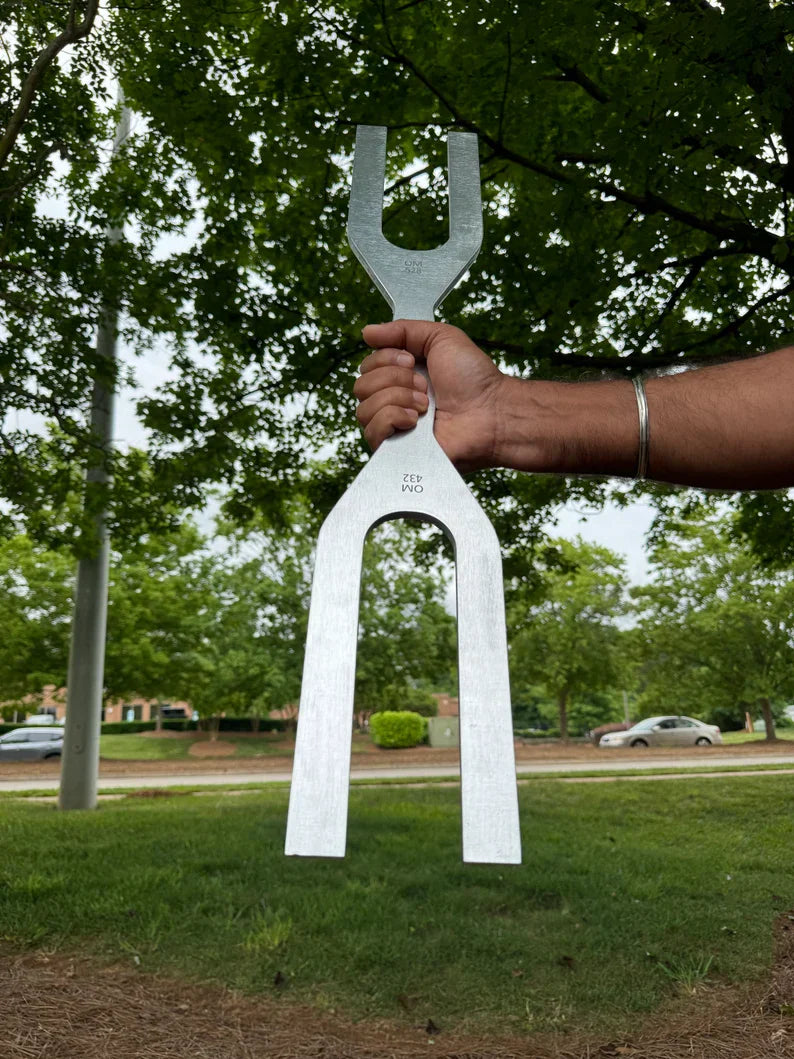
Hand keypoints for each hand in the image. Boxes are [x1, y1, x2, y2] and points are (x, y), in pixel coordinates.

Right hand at [354, 320, 507, 471]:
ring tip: (426, 405)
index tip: (414, 361)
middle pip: (360, 385)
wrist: (491, 411)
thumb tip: (367, 332)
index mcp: (400, 376)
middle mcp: (393, 401)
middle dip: (395, 379)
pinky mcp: (395, 451)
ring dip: (398, 398)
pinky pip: (372, 431)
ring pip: (363, 408)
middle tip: (425, 386)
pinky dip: (393, 418)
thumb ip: (402, 330)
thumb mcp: (440, 337)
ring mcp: (393, 428)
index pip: (366, 366)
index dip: (386, 359)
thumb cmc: (474, 379)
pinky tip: (416, 421)